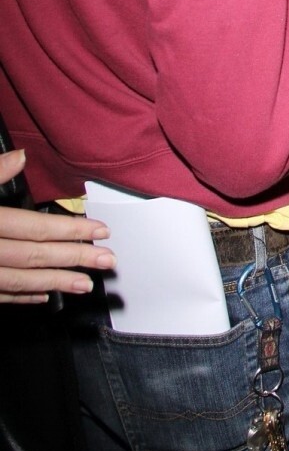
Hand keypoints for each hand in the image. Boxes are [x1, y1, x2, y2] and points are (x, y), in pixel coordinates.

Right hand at [0, 150, 115, 303]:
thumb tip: (22, 156)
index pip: (36, 228)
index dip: (71, 230)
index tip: (101, 231)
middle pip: (35, 256)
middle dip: (74, 258)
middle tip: (107, 260)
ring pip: (19, 280)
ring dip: (55, 282)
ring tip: (85, 284)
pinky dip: (23, 294)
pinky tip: (44, 295)